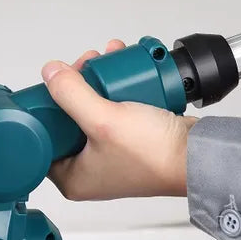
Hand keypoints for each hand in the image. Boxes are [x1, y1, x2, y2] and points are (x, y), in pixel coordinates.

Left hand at [41, 40, 196, 200]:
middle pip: (66, 120)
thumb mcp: (103, 120)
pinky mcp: (128, 141)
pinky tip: (121, 70)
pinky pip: (112, 111)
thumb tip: (50, 73)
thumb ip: (71, 95)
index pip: (42, 141)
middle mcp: (89, 169)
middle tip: (82, 68)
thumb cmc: (154, 155)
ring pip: (91, 111)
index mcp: (73, 178)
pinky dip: (115, 90)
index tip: (53, 86)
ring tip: (103, 60)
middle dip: (75, 87)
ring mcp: (109, 155)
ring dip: (97, 82)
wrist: (198, 154)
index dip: (45, 109)